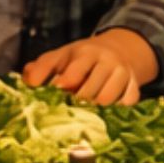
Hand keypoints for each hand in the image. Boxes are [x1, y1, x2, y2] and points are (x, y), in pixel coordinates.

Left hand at [23, 32, 147, 106]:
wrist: (116, 50)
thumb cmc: (78, 58)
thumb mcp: (58, 56)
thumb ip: (40, 68)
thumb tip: (28, 83)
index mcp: (84, 52)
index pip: (73, 73)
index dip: (61, 88)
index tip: (53, 96)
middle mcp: (107, 61)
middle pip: (90, 91)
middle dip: (75, 103)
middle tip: (66, 109)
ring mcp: (123, 74)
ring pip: (107, 100)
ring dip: (93, 110)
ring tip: (82, 112)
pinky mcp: (135, 87)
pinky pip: (126, 105)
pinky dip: (113, 111)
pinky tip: (103, 112)